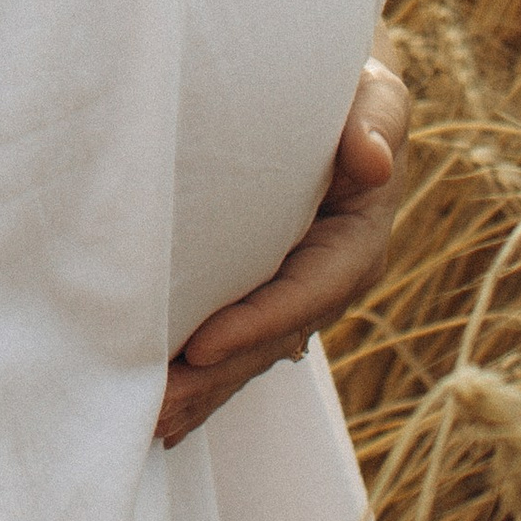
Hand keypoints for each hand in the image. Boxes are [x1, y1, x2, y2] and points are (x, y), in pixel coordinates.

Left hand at [155, 38, 410, 449]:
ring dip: (199, 392)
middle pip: (268, 341)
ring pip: (245, 354)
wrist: (337, 106)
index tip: (200, 348)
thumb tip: (371, 158)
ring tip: (143, 424)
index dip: (256, 322)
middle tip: (155, 409)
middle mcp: (327, 283)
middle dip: (214, 379)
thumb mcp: (376, 97)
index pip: (306, 292)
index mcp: (356, 245)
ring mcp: (294, 297)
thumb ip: (376, 120)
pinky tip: (156, 413)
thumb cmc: (352, 95)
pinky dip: (198, 379)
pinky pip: (232, 344)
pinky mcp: (262, 296)